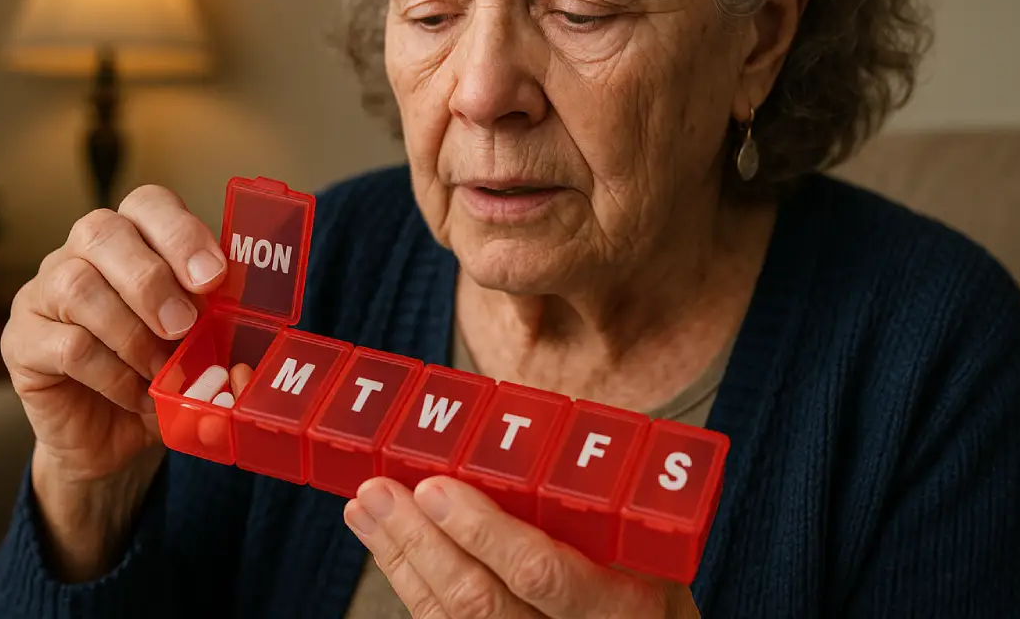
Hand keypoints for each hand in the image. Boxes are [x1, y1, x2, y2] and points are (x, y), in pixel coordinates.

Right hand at [0, 185, 226, 577]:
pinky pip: (66, 345)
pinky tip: (135, 394)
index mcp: (134, 237)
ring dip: (131, 333)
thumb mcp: (202, 350)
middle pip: (103, 232)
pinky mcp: (21, 340)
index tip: (214, 276)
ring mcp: (43, 292)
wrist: (110, 434)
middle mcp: (81, 252)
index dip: (181, 232)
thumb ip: (225, 341)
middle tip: (184, 326)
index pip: (148, 203)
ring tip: (161, 368)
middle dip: (152, 280)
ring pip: (78, 286)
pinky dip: (112, 374)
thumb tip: (243, 367)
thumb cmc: (161, 374)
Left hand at [344, 476, 700, 617]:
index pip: (540, 572)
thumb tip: (518, 419)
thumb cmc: (652, 581)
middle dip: (421, 543)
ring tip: (367, 507)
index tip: (435, 487)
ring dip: (401, 559)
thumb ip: (593, 494)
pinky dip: (408, 582)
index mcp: (618, 604)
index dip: (482, 531)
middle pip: (480, 603)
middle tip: (381, 490)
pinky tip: (384, 543)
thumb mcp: (645, 541)